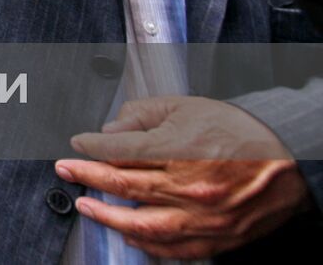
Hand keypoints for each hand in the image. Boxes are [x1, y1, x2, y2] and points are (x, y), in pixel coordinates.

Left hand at [55, 95, 309, 258]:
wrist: (291, 161)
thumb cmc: (239, 132)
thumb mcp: (187, 107)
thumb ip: (143, 116)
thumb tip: (112, 130)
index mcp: (179, 151)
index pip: (118, 152)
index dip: (89, 148)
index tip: (75, 145)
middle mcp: (188, 188)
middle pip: (123, 186)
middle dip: (87, 177)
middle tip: (65, 171)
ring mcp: (202, 218)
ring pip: (143, 225)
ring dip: (108, 217)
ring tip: (86, 207)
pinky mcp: (216, 238)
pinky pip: (173, 249)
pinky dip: (146, 244)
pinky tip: (128, 234)